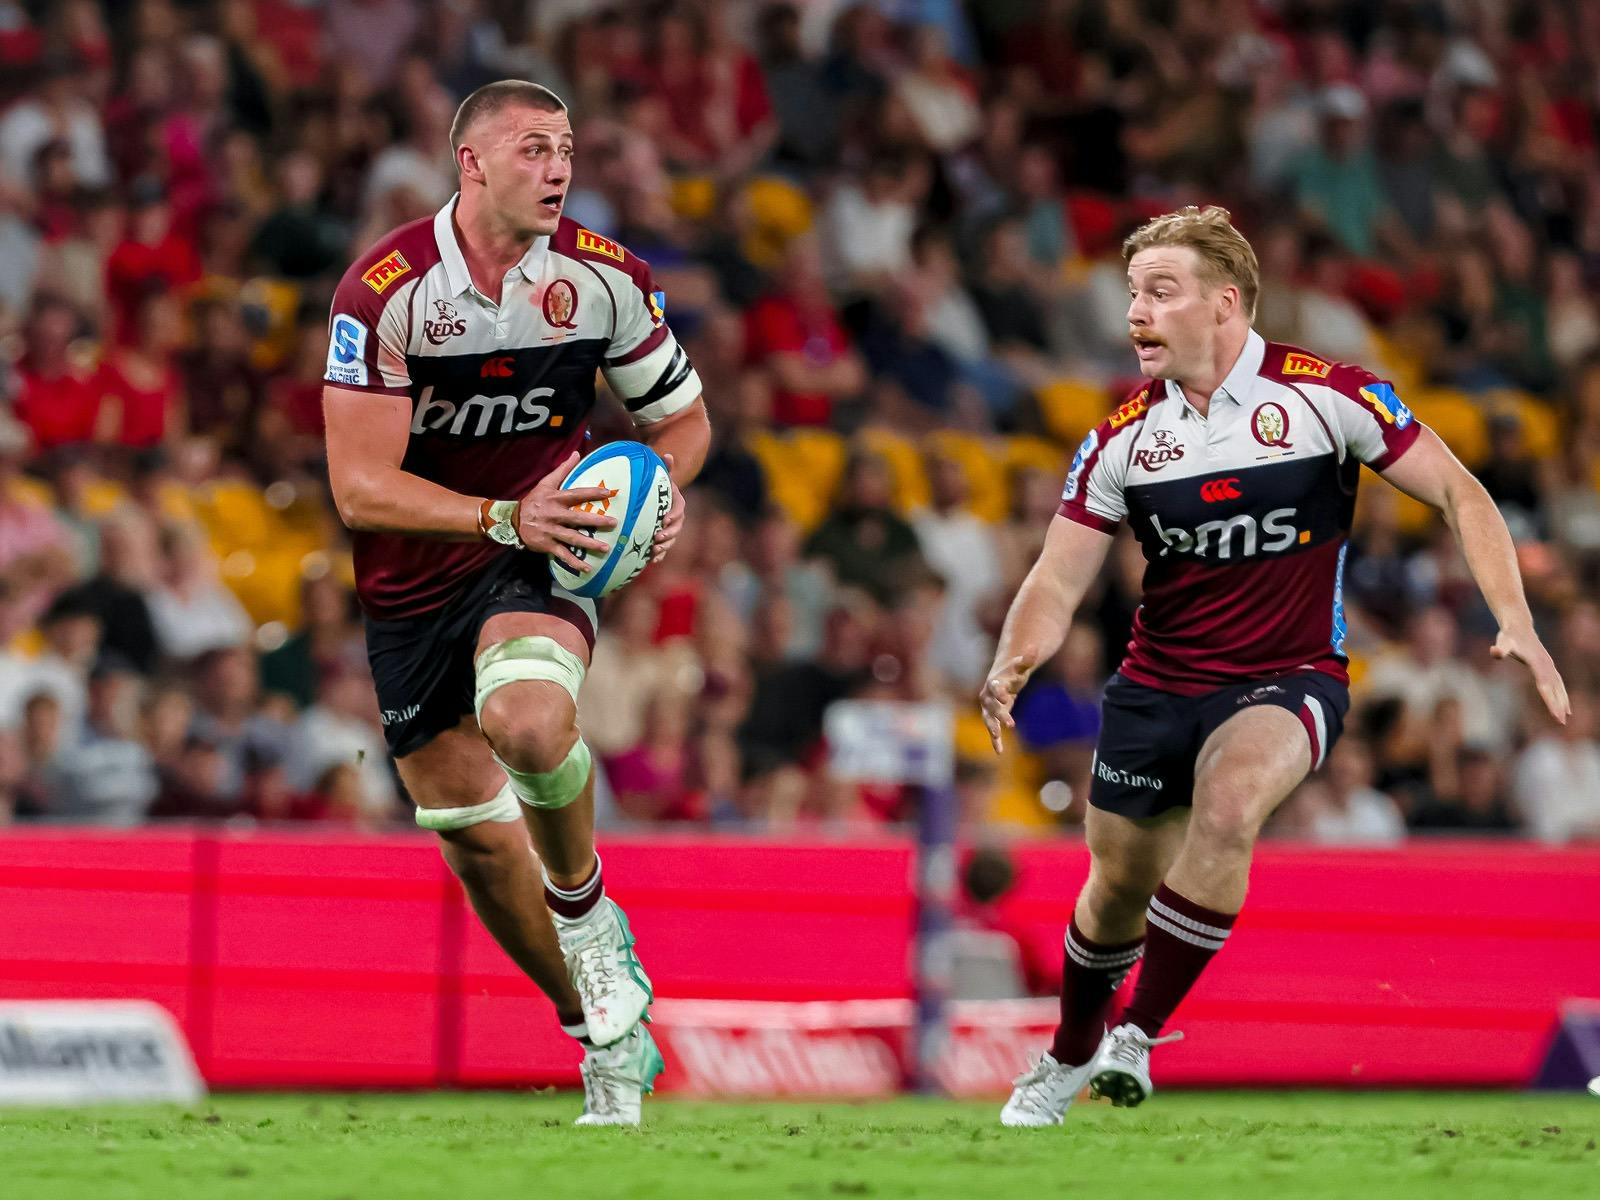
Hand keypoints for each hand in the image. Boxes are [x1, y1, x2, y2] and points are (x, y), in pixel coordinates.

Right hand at [516, 451, 618, 572]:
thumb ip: (563, 469)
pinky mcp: (546, 544)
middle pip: (577, 518)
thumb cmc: (534, 500)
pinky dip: (574, 562)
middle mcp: (553, 514)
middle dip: (596, 521)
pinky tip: (587, 568)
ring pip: (572, 538)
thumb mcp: (545, 483)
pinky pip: (562, 554)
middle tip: (614, 523)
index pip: (577, 494)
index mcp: (555, 498)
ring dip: (589, 544)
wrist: (512, 520)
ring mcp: (550, 531)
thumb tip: (577, 453)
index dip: (593, 493)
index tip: (610, 493)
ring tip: (606, 548)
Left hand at [652, 451, 684, 564]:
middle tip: (657, 538)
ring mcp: (672, 529)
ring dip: (664, 547)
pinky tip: (651, 560)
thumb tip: (667, 454)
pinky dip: (659, 555)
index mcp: (678, 504)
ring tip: (654, 551)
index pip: (679, 510)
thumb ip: (665, 468)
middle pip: (676, 528)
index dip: (673, 516)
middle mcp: (677, 518)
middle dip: (668, 534)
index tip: (664, 520)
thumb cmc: (660, 486)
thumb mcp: (662, 477)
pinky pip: (664, 548)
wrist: (660, 498)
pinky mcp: (664, 538)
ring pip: (671, 540)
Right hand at [980, 654, 1032, 753]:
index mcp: (994, 682)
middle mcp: (987, 696)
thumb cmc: (1012, 672)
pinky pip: (992, 729)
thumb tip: (1034, 648)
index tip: (1006, 698)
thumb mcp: (1020, 666)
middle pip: (992, 706)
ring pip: (988, 719)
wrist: (1002, 678)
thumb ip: (1027, 659)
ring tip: (997, 736)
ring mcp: (988, 708)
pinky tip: (999, 752)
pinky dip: (995, 740)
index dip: (999, 692)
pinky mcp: (992, 718)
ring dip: (992, 727)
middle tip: (1010, 723)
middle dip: (1000, 714)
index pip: (995, 687)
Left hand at [1492, 623, 1570, 723]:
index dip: (1550, 700)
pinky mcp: (1549, 666)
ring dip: (1563, 701)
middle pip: (1554, 689)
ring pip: (1559, 686)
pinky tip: (1565, 705)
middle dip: (1558, 705)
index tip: (1555, 714)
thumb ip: (1500, 648)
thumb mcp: (1503, 642)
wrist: (1519, 627)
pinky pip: (1558, 683)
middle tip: (1561, 722)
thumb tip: (1495, 651)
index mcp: (1538, 663)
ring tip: (1566, 717)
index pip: (1544, 686)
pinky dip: (1562, 694)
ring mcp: (1549, 666)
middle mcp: (1547, 665)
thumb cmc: (1509, 637)